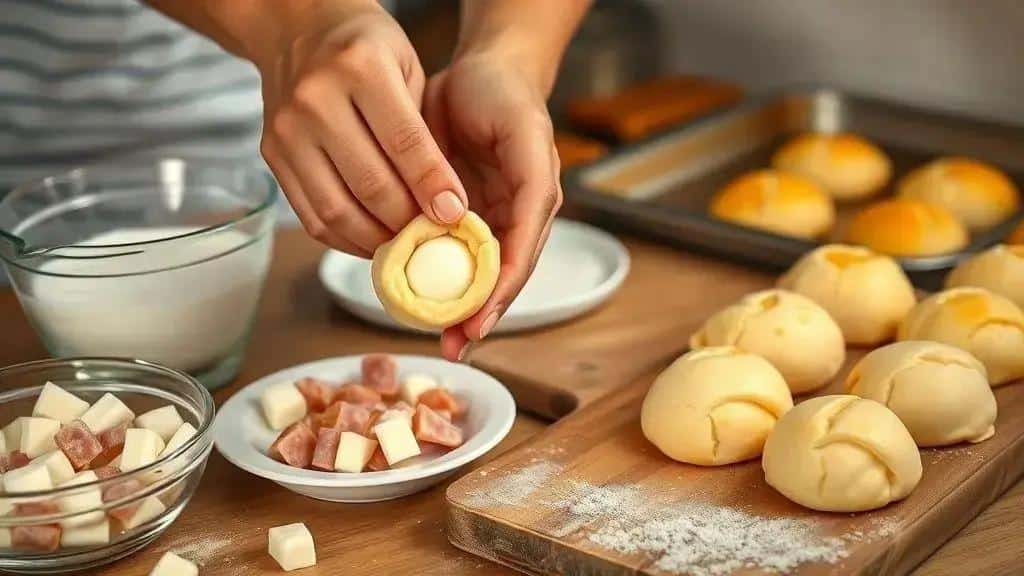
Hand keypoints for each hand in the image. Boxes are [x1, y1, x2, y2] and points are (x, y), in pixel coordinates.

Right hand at [256, 1, 467, 256]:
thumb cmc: (366, 49)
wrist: (298, 29)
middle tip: (434, 236)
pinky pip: (310, 215)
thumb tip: (445, 204)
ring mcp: (287, 130)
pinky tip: (371, 240)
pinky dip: (344, 239)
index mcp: (360, 67)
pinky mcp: (271, 155)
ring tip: (404, 245)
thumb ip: (424, 130)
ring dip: (376, 239)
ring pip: (336, 210)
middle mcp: (316, 98)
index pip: (404, 143)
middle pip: (370, 183)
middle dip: (408, 220)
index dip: (433, 186)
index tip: (455, 215)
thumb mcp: (408, 67)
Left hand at [423, 54, 563, 360]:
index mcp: (532, 206)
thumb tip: (507, 241)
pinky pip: (440, 250)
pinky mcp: (451, 211)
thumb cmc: (507, 97)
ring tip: (440, 339)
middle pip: (495, 279)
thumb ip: (529, 186)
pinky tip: (413, 296)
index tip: (475, 325)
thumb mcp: (525, 137)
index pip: (516, 262)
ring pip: (469, 273)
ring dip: (455, 308)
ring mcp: (481, 217)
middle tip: (453, 346)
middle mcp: (509, 219)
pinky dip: (430, 276)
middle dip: (475, 316)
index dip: (497, 297)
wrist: (481, 70)